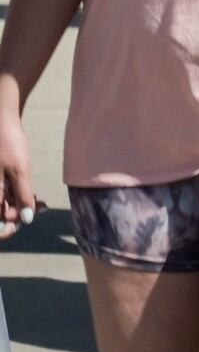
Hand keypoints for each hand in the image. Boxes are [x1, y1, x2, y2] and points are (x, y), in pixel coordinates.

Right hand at [0, 110, 33, 242]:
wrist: (2, 122)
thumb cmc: (8, 144)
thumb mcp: (19, 171)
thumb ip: (22, 196)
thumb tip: (26, 219)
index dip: (7, 228)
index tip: (25, 223)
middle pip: (2, 215)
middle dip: (20, 215)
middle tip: (41, 208)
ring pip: (7, 206)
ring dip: (24, 206)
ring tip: (42, 203)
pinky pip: (8, 196)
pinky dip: (21, 197)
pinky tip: (36, 196)